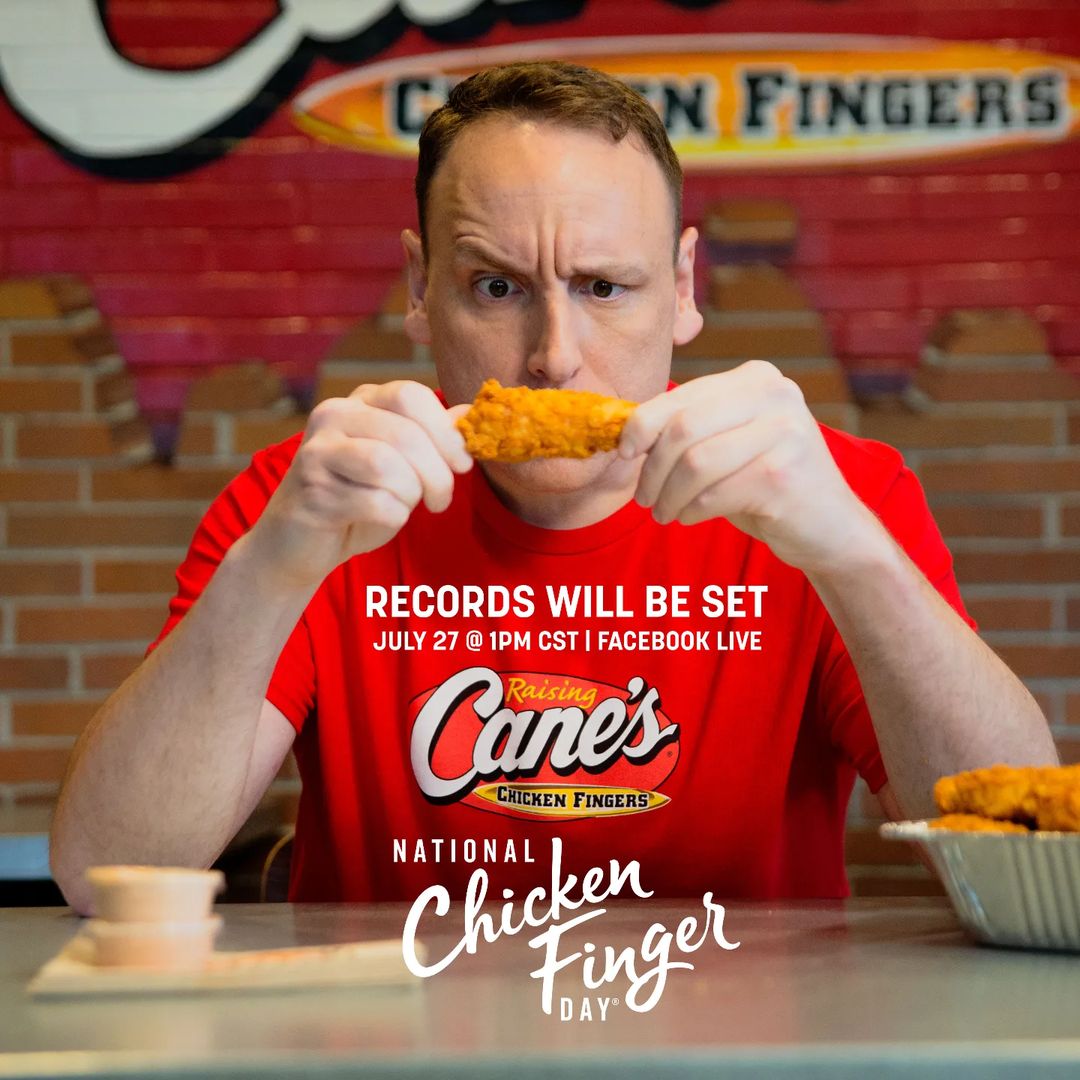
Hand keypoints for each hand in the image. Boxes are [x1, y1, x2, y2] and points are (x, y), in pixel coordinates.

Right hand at [246, 381, 472, 591]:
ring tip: (407, 507)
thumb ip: (433, 437)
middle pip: (407, 434)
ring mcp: (317, 452)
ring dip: (412, 495)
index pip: (412, 395)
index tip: (462, 465)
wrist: (298, 542)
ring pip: (390, 467)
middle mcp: (333, 416)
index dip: (447, 432)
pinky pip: (376, 502)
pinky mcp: (312, 491)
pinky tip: (379, 520)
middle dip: (438, 473)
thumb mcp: (402, 463)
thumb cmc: (357, 500)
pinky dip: (392, 517)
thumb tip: (472, 413)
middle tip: (441, 500)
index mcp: (360, 402)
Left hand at [619, 361, 882, 573]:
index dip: (642, 425)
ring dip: (668, 495)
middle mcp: (775, 395)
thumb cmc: (765, 484)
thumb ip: (689, 427)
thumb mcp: (728, 442)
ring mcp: (785, 433)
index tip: (623, 453)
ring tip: (664, 513)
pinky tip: (690, 517)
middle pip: (683, 428)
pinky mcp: (784, 475)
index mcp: (756, 378)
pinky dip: (692, 510)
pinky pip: (714, 494)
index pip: (681, 396)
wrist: (829, 528)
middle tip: (643, 497)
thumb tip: (625, 432)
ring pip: (695, 463)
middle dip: (652, 467)